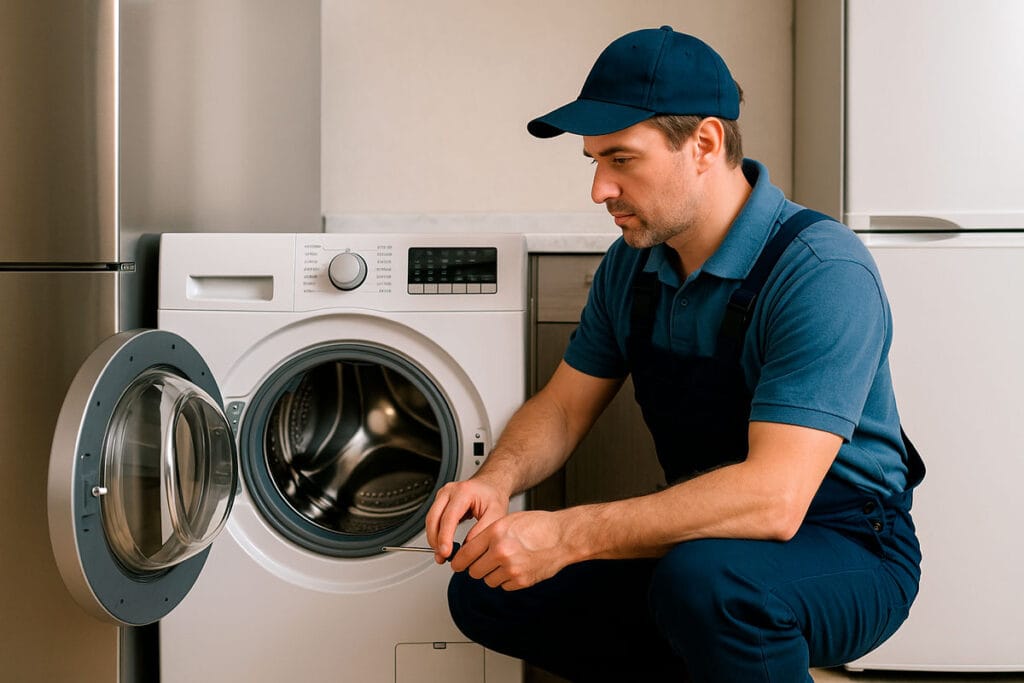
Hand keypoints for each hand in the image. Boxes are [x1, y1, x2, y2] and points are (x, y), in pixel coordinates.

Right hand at [425, 478, 509, 564]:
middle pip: (434, 518)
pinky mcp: (440, 502)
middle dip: (436, 540)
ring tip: (443, 554)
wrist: (491, 485)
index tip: (446, 552)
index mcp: (464, 491)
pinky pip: (433, 520)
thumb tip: (468, 547)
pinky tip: (443, 545)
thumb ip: (482, 530)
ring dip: (434, 539)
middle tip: (443, 557)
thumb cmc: (493, 496)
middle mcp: (450, 491)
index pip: (449, 517)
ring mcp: (442, 495)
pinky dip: (436, 534)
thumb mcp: (496, 514)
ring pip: (430, 520)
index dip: (445, 537)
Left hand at [452, 510, 571, 590]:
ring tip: (505, 562)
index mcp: (495, 532)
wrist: (563, 537)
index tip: (457, 563)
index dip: (458, 561)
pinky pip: (503, 586)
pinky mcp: (521, 581)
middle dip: (475, 568)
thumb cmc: (539, 526)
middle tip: (483, 562)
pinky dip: (506, 580)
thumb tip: (469, 550)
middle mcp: (501, 551)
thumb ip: (487, 535)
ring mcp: (511, 568)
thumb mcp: (508, 521)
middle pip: (473, 571)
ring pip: (487, 580)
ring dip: (491, 574)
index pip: (465, 553)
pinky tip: (516, 567)